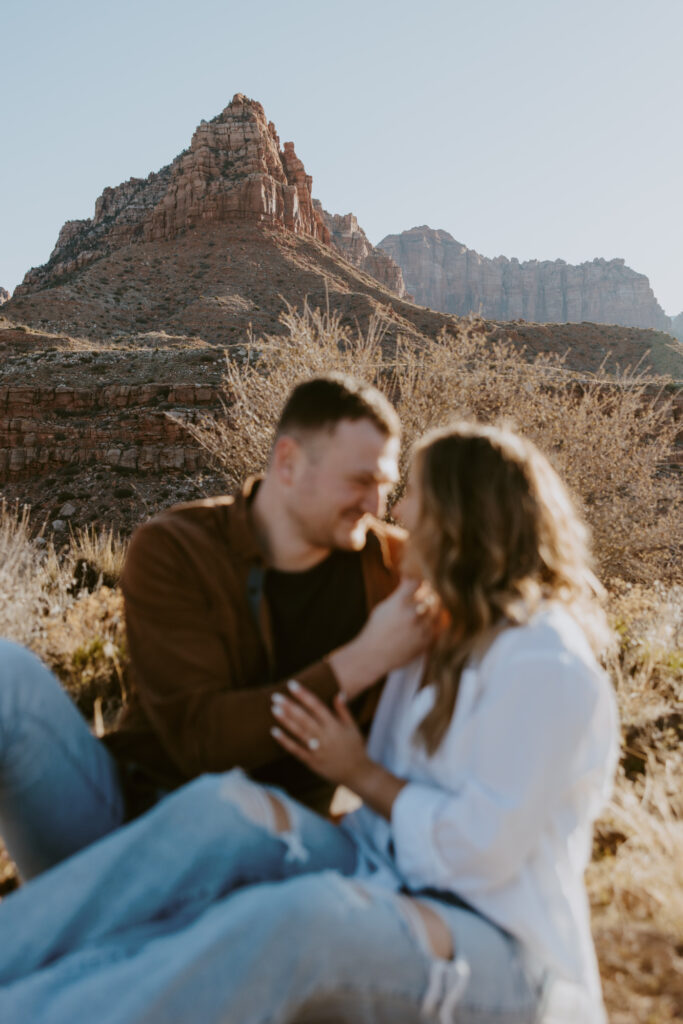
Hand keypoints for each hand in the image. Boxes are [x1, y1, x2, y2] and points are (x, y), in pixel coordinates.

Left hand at [270, 681, 369, 788]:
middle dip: (289, 706)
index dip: (304, 695)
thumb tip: (338, 692)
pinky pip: (296, 750)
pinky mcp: (312, 762)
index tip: (292, 684)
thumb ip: (343, 710)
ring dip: (286, 720)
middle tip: (275, 696)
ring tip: (274, 709)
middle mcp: (325, 736)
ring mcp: (318, 750)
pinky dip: (285, 741)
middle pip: (304, 718)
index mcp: (335, 726)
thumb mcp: (353, 727)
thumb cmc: (356, 748)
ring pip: (299, 732)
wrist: (358, 774)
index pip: (316, 706)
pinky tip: (274, 731)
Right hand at [329, 578, 439, 697]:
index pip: (417, 582)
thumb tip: (411, 586)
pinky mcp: (427, 640)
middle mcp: (413, 613)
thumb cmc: (376, 630)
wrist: (373, 655)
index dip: (418, 582)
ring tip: (429, 608)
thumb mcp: (384, 607)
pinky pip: (440, 625)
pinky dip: (437, 620)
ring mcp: (422, 627)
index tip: (417, 584)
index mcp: (400, 602)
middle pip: (430, 595)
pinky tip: (432, 620)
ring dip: (433, 607)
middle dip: (427, 594)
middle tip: (425, 596)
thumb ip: (399, 596)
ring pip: (437, 609)